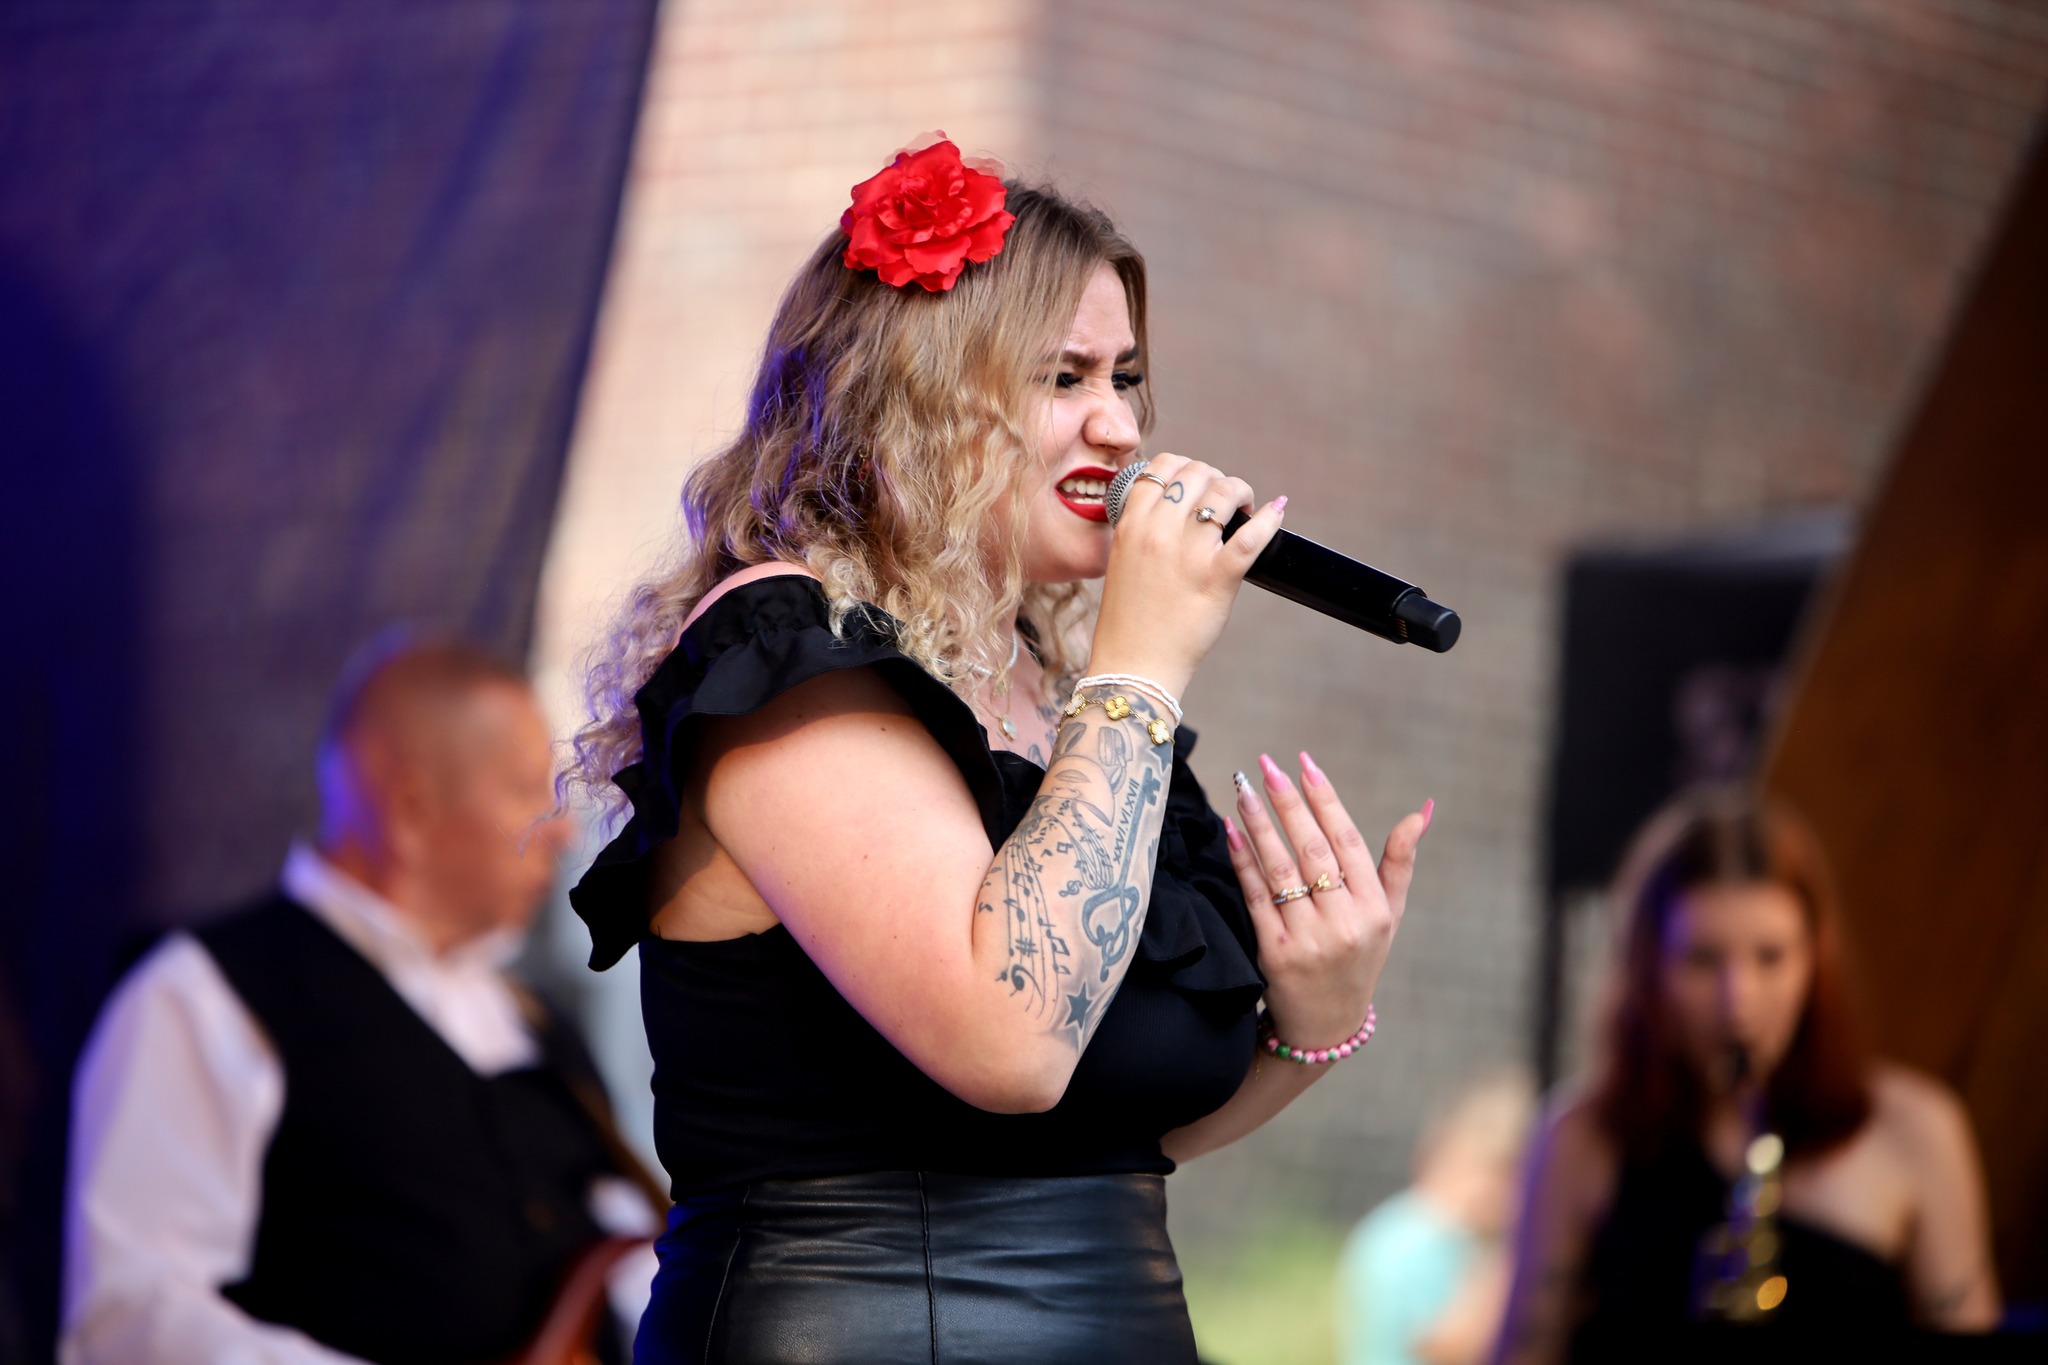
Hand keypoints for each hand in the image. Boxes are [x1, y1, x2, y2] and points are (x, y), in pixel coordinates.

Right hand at [1087, 453, 1285, 694]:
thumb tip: (1179, 505)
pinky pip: (1251, 536)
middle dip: (1216, 480)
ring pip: (1224, 493)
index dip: (1185, 466)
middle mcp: (1158, 532)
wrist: (1134, 665)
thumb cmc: (1129, 619)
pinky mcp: (1217, 578)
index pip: (1162, 466)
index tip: (1197, 485)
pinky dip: (1270, 519)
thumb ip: (1144, 528)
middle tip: (1224, 502)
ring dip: (1240, 493)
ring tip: (1244, 511)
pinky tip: (1277, 511)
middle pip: (1197, 473)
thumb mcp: (1122, 560)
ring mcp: (1189, 554)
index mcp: (1131, 524)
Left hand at [1224, 751, 1429, 1048]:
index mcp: (1375, 909)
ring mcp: (1310, 940)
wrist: (1326, 1027)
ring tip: (1242, 790)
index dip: (1326, 800)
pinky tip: (1230, 832)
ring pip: (1281, 870)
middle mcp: (1346, 924)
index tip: (1305, 764)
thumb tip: (1422, 810)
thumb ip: (1399, 861)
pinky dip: (1243, 862)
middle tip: (1267, 766)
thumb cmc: (1359, 959)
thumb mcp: (1390, 915)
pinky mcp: (1275, 955)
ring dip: (1259, 825)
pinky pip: (1257, 899)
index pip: (1348, 842)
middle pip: (1313, 850)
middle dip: (1288, 802)